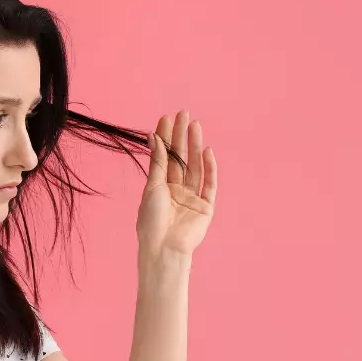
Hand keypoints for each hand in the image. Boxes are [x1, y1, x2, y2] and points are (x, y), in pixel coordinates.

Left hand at [136, 110, 217, 259]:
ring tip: (195, 125)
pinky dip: (210, 168)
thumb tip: (154, 136)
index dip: (166, 138)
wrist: (163, 247)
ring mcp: (192, 198)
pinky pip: (209, 184)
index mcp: (160, 188)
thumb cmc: (151, 221)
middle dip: (182, 137)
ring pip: (195, 167)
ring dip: (195, 146)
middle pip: (181, 159)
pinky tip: (207, 150)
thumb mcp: (152, 187)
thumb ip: (158, 162)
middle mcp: (177, 191)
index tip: (166, 117)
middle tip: (183, 114)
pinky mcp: (205, 207)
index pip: (165, 157)